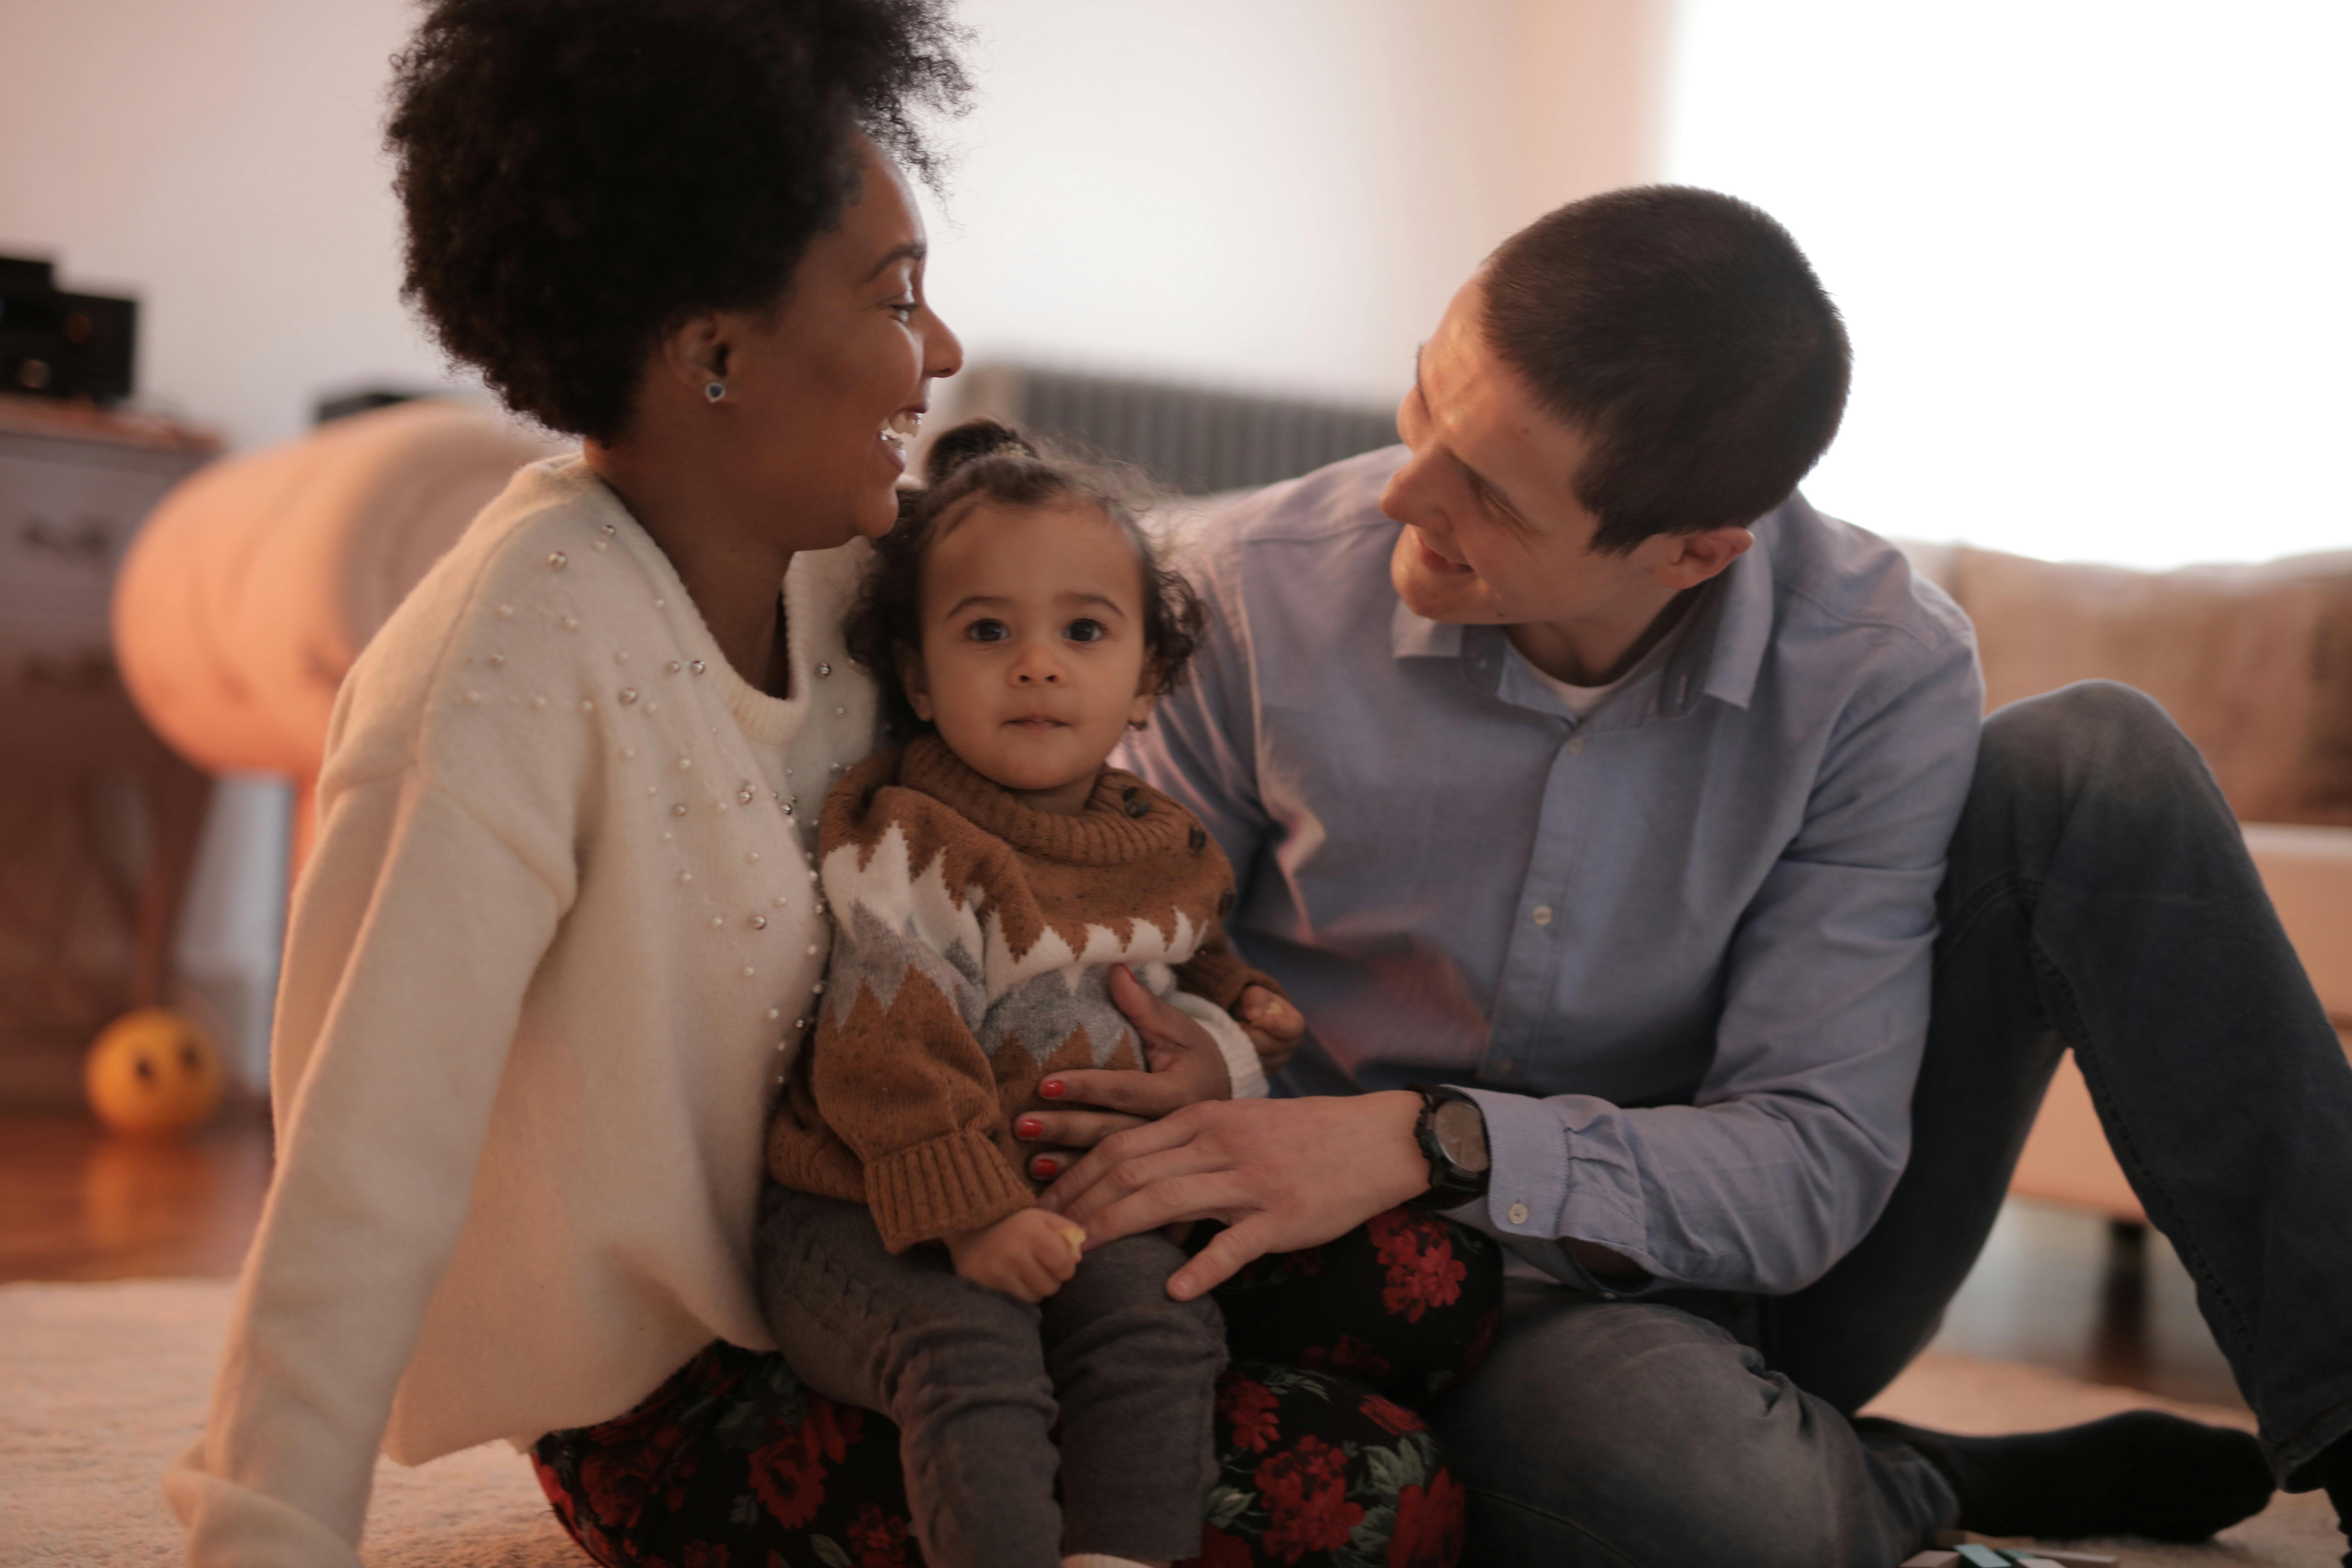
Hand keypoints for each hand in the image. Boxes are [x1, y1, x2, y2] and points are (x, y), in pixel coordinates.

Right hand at [944, 1207, 1085, 1302]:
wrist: (970, 1226)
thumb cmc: (1013, 1222)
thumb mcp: (1042, 1217)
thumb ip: (1066, 1230)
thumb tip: (1078, 1258)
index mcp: (1034, 1234)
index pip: (1065, 1266)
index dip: (1066, 1267)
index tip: (1059, 1262)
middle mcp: (1017, 1255)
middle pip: (1052, 1286)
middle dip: (1052, 1279)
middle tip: (1041, 1268)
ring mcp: (1000, 1272)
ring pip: (1036, 1296)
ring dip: (1037, 1288)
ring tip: (1028, 1273)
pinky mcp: (988, 1285)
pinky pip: (1018, 1300)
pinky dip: (1021, 1292)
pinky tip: (1014, 1278)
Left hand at [1014, 965, 1233, 1181]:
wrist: (1229, 1107)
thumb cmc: (1197, 1059)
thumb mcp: (1180, 1030)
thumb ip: (1145, 1006)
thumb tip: (1115, 969)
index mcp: (1181, 1095)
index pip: (1125, 1089)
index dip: (1085, 1087)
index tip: (1044, 1084)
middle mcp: (1172, 1132)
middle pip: (1113, 1132)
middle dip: (1066, 1129)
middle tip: (1021, 1124)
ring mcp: (1164, 1160)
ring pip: (1112, 1165)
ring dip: (1069, 1167)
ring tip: (1030, 1162)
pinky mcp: (1155, 1177)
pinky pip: (1117, 1184)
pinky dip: (1084, 1186)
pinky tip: (1053, 1186)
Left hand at [1037, 1091, 1427, 1300]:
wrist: (1376, 1138)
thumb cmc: (1302, 1134)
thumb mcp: (1238, 1122)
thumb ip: (1188, 1142)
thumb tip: (1134, 1172)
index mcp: (1204, 1118)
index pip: (1121, 1145)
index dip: (1075, 1176)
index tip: (1043, 1206)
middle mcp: (1219, 1144)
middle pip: (1130, 1172)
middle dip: (1078, 1205)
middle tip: (1043, 1238)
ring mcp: (1251, 1181)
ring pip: (1167, 1200)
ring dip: (1114, 1229)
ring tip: (1076, 1258)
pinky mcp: (1282, 1217)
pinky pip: (1235, 1245)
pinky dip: (1202, 1268)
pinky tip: (1173, 1289)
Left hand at [1236, 984, 1302, 1070]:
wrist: (1243, 1019)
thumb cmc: (1253, 1004)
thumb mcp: (1254, 994)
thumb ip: (1256, 999)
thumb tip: (1254, 1015)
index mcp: (1294, 1025)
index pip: (1293, 1029)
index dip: (1275, 1024)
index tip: (1253, 1018)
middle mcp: (1288, 1047)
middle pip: (1273, 1048)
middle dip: (1252, 1035)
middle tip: (1236, 1024)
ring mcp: (1275, 1063)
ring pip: (1260, 1060)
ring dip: (1243, 1046)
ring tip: (1232, 1033)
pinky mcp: (1260, 1073)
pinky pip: (1249, 1069)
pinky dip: (1237, 1056)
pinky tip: (1231, 1045)